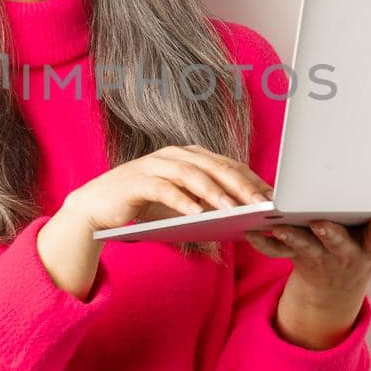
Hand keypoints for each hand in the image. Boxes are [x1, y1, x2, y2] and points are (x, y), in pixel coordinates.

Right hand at [63, 144, 274, 234]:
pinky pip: (164, 189)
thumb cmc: (145, 208)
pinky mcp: (137, 181)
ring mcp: (155, 165)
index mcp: (189, 156)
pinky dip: (182, 200)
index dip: (251, 179)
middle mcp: (174, 155)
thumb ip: (208, 203)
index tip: (273, 197)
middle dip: (240, 184)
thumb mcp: (182, 204)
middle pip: (214, 166)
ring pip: (192, 175)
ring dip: (213, 192)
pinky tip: (197, 214)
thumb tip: (244, 215)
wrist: (97, 209)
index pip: (227, 165)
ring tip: (232, 208)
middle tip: (261, 202)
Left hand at [244, 216, 370, 305]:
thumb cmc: (370, 256)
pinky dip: (262, 243)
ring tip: (277, 224)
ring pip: (302, 246)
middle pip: (338, 242)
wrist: (333, 291)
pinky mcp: (294, 256)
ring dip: (290, 236)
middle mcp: (345, 254)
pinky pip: (274, 251)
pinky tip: (248, 231)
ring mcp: (318, 257)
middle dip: (331, 233)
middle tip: (321, 221)